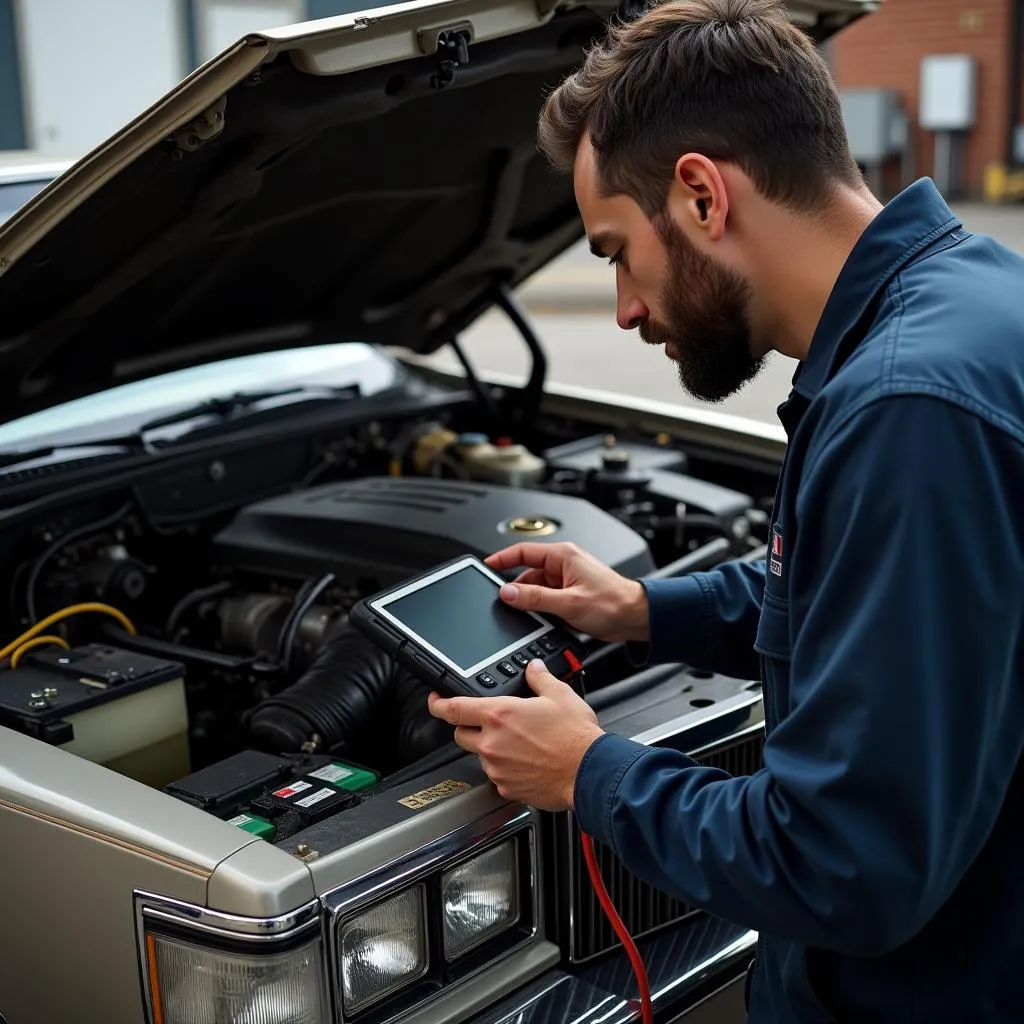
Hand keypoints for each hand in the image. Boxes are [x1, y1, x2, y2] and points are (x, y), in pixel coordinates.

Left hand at [427, 659, 603, 810]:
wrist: (589, 772)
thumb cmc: (576, 737)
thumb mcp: (560, 695)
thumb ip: (539, 678)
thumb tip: (533, 669)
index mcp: (499, 715)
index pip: (454, 709)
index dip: (438, 703)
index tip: (435, 700)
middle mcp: (493, 743)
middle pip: (461, 734)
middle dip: (468, 727)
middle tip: (488, 723)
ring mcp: (498, 768)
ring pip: (480, 756)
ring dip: (490, 749)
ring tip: (518, 744)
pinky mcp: (507, 788)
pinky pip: (497, 776)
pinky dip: (505, 768)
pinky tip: (526, 762)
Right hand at [485, 542, 649, 642]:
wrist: (636, 617)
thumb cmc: (613, 603)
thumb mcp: (569, 602)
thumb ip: (536, 598)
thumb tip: (508, 593)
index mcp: (563, 556)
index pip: (523, 551)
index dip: (501, 558)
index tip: (485, 566)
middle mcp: (563, 564)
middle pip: (527, 572)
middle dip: (515, 588)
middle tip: (503, 602)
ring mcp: (566, 579)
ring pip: (535, 588)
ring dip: (529, 600)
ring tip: (528, 614)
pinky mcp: (569, 594)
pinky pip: (545, 598)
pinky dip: (539, 607)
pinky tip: (540, 618)